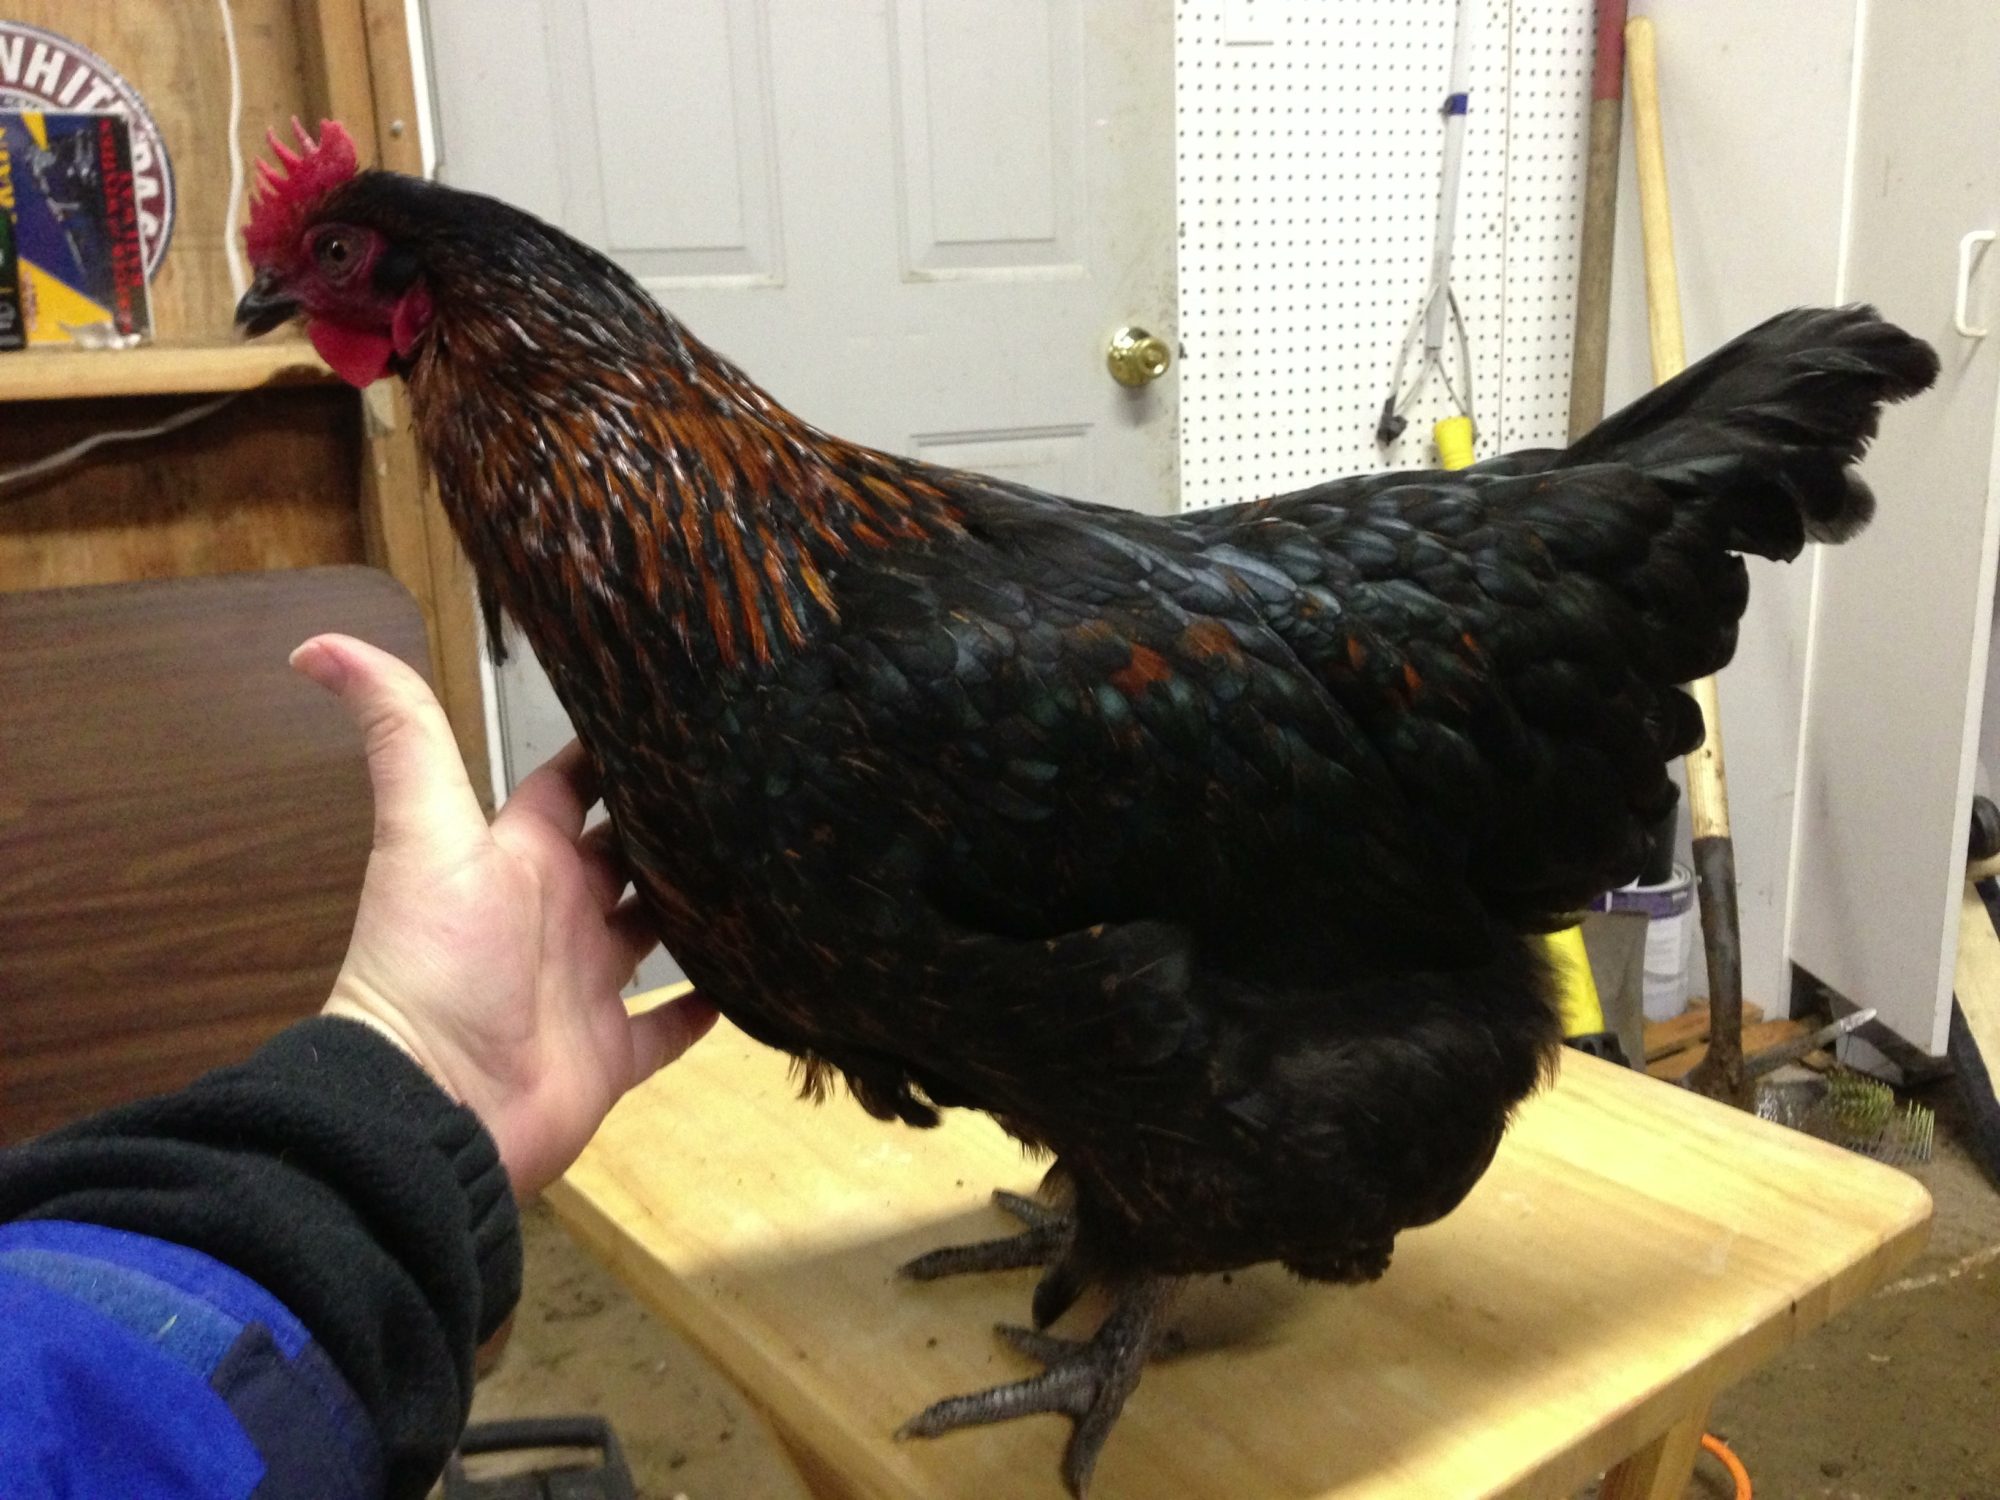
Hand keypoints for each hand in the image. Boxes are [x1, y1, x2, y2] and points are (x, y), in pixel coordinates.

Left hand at [291, 633, 716, 1196]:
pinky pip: (669, 1028)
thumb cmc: (437, 962)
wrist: (434, 1105)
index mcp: (521, 857)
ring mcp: (587, 986)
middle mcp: (558, 914)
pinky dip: (706, 1007)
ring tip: (771, 866)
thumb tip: (314, 642)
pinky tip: (758, 975)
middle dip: (673, 826)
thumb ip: (398, 735)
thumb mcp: (425, 832)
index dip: (617, 749)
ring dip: (699, 907)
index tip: (680, 708)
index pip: (574, 785)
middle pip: (626, 855)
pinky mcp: (611, 1055)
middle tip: (752, 784)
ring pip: (657, 934)